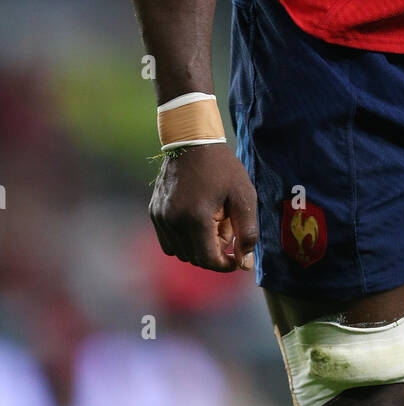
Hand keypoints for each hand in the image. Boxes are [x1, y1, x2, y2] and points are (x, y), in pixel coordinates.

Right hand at [150, 142, 258, 269]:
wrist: (192, 140)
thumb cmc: (222, 166)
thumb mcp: (244, 196)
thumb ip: (247, 232)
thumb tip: (245, 264)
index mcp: (195, 217)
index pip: (207, 260)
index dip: (225, 265)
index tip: (237, 258)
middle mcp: (172, 221)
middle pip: (194, 258)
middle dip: (214, 251)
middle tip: (227, 228)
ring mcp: (160, 217)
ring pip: (180, 251)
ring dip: (198, 246)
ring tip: (213, 221)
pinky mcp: (154, 212)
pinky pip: (168, 240)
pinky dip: (184, 238)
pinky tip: (198, 218)